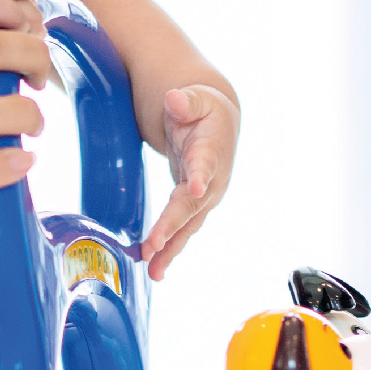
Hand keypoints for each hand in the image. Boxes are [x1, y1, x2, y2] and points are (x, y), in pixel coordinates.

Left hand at [139, 84, 237, 280]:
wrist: (217, 123)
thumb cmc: (202, 108)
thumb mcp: (195, 97)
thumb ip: (186, 101)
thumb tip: (175, 99)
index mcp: (212, 150)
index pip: (205, 164)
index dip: (200, 177)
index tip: (195, 189)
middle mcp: (212, 179)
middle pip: (192, 205)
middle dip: (173, 226)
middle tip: (154, 246)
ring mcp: (204, 196)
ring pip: (188, 225)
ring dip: (171, 248)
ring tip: (154, 272)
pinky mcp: (193, 206)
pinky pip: (181, 229)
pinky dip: (169, 248)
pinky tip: (155, 268)